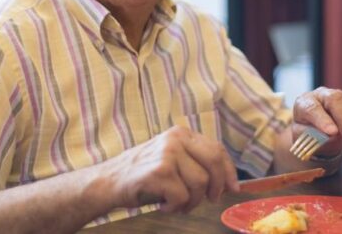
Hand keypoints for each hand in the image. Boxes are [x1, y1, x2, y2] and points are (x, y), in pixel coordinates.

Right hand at [104, 126, 239, 212]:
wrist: (108, 181)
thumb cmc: (142, 175)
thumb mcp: (171, 159)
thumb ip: (195, 162)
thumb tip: (226, 181)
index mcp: (181, 133)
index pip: (216, 149)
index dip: (229, 171)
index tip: (233, 188)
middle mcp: (175, 139)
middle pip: (213, 162)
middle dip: (216, 186)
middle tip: (209, 199)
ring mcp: (167, 153)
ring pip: (199, 183)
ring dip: (191, 202)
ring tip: (176, 203)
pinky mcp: (160, 171)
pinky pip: (182, 196)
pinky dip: (175, 207)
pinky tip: (163, 205)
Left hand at [292, 87, 341, 156]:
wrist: (317, 130)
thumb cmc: (308, 132)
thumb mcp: (303, 137)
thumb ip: (313, 136)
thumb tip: (332, 137)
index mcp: (305, 102)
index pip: (312, 107)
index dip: (322, 120)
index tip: (331, 132)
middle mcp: (324, 95)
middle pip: (336, 99)